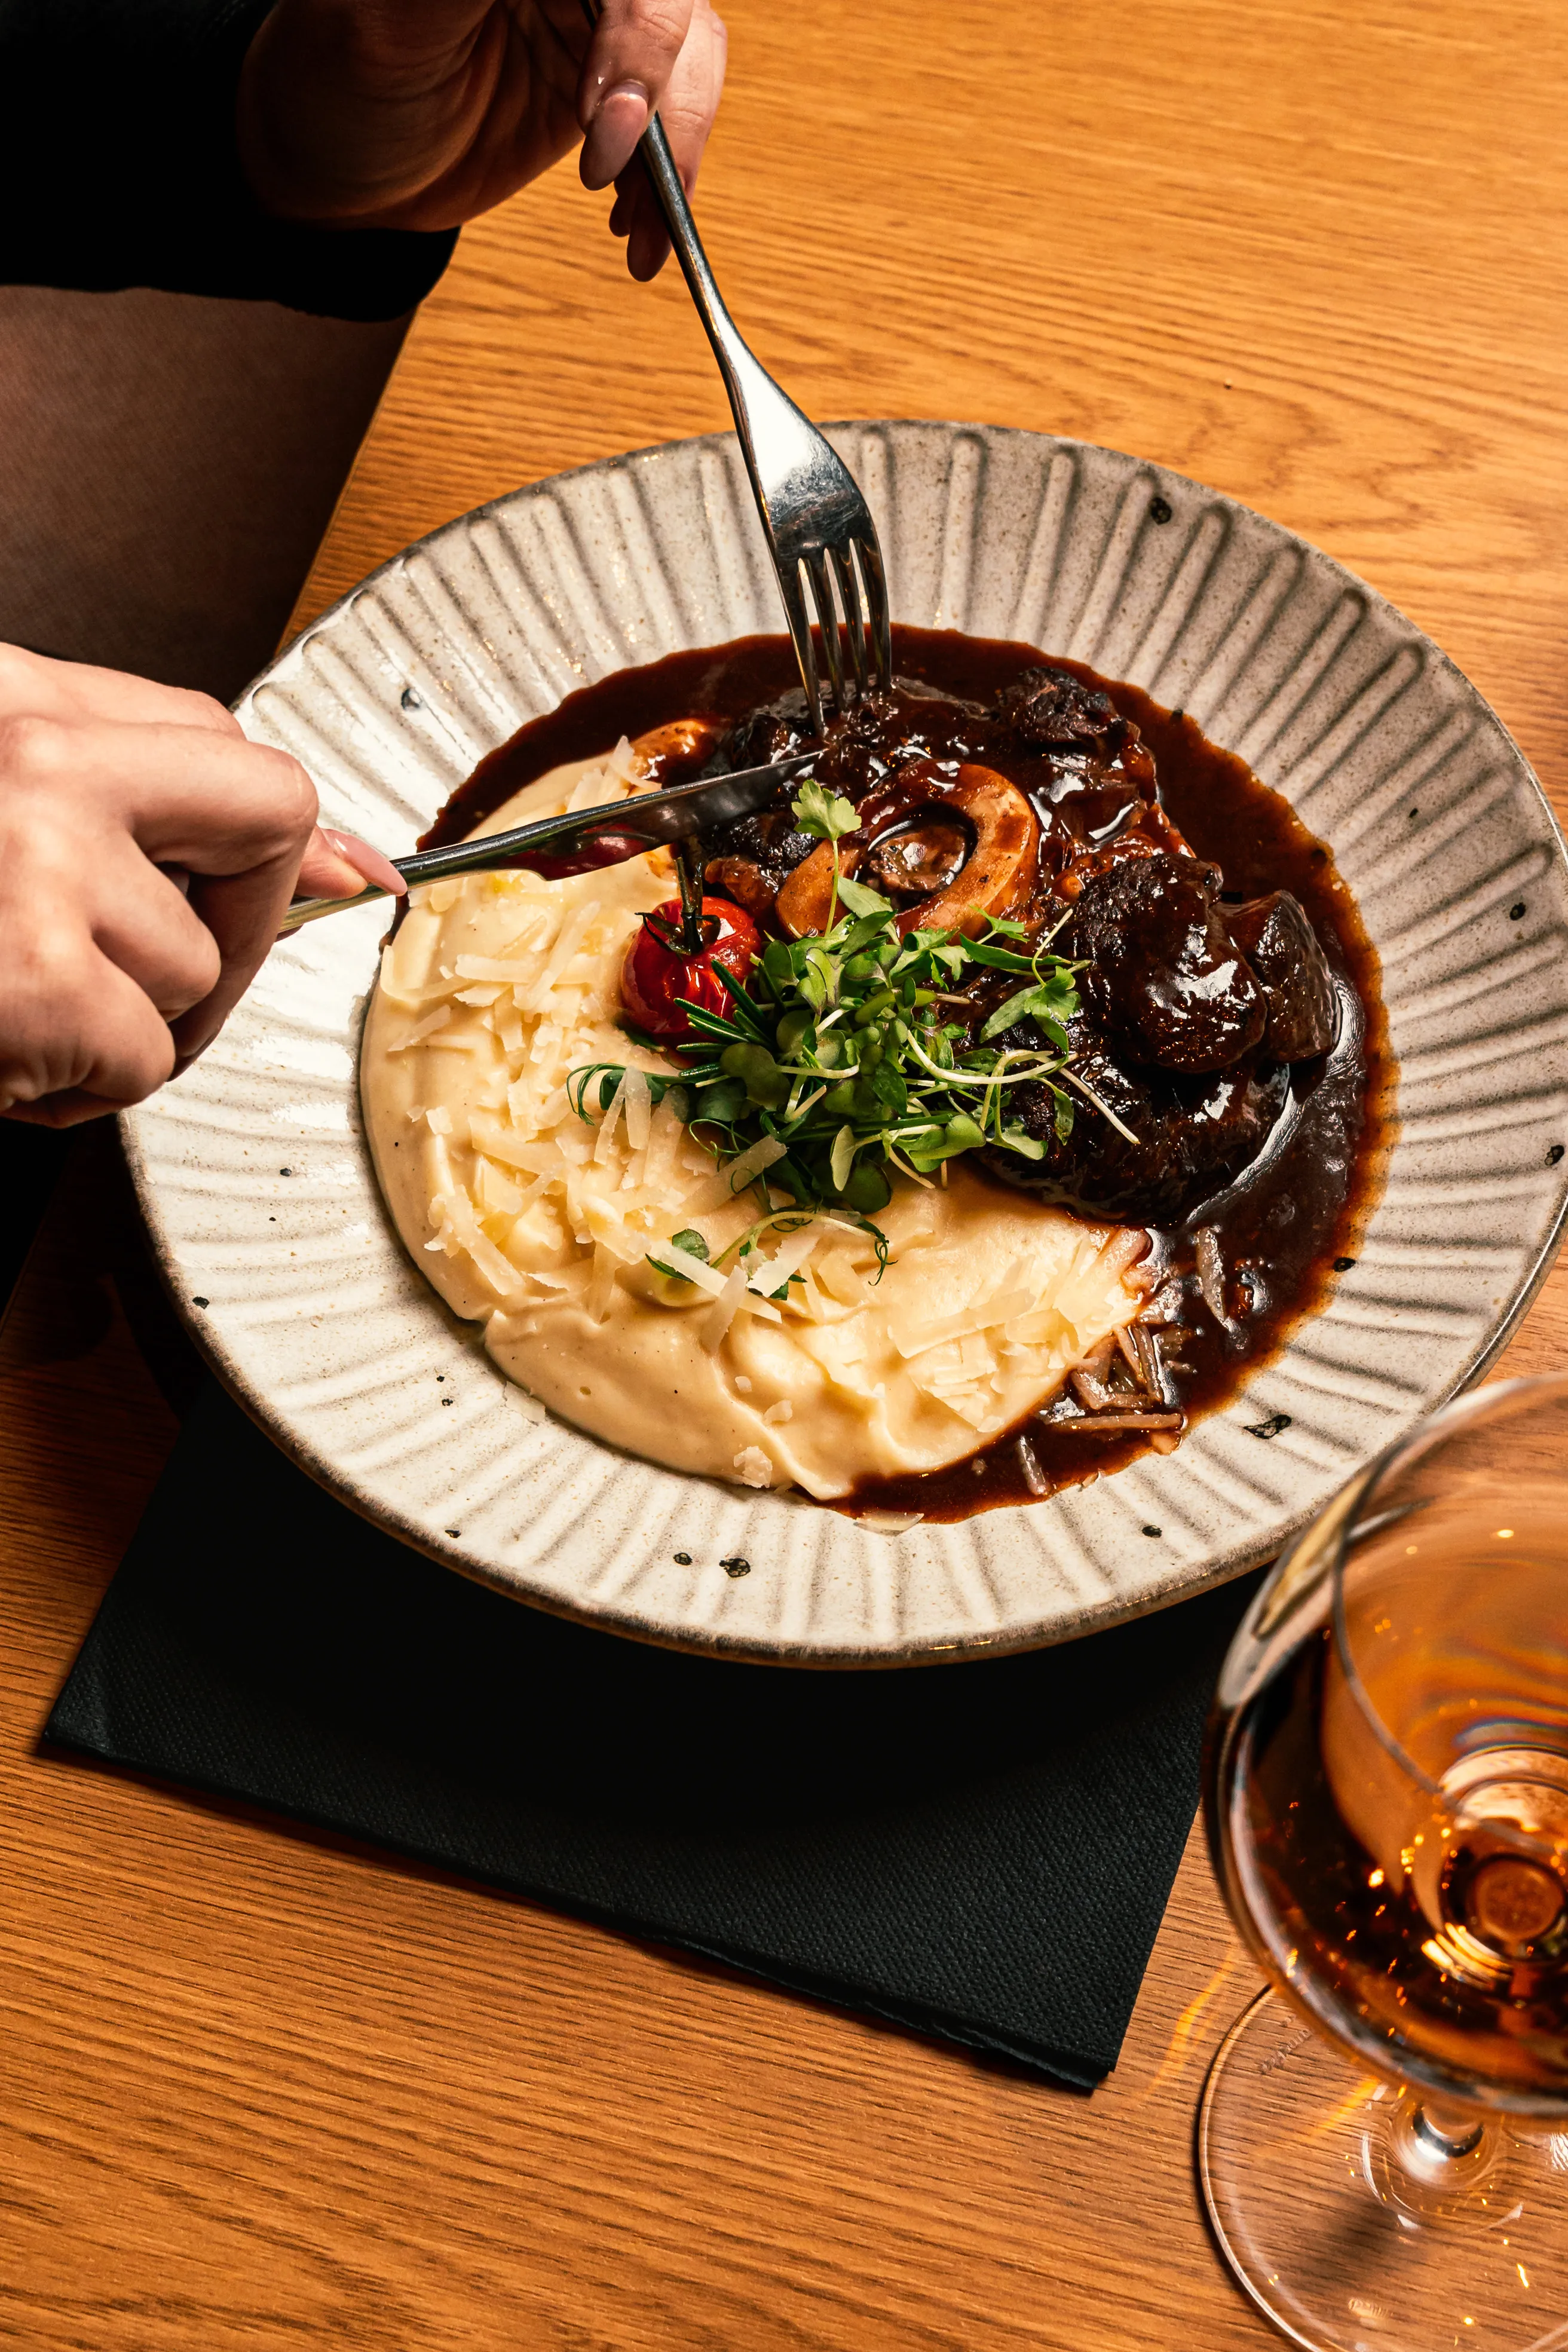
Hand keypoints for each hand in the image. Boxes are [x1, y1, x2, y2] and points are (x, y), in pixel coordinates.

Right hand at [0, 646, 400, 1128]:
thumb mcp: (0, 797)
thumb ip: (146, 806)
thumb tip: (346, 866)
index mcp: (12, 699)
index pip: (217, 736)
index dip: (279, 826)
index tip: (330, 877)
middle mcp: (34, 760)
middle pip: (265, 818)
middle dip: (243, 912)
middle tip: (155, 966)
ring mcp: (38, 866)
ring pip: (194, 968)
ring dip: (126, 1021)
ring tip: (14, 1008)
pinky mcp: (39, 984)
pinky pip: (145, 1061)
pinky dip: (80, 1088)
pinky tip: (1, 1057)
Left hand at [237, 0, 728, 281]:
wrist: (332, 163)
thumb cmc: (333, 75)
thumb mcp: (392, 20)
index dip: (634, 27)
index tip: (601, 108)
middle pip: (671, 7)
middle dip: (664, 91)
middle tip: (613, 167)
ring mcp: (594, 26)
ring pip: (690, 60)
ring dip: (681, 148)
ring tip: (644, 224)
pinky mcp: (607, 92)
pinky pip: (673, 124)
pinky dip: (670, 182)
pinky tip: (640, 228)